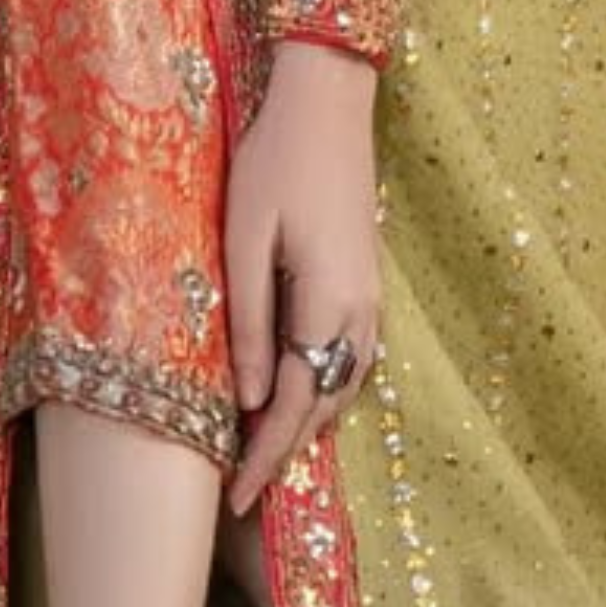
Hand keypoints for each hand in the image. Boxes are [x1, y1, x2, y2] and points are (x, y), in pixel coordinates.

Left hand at [224, 40, 379, 516]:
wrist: (329, 104)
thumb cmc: (274, 163)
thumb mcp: (245, 240)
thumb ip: (248, 323)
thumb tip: (246, 401)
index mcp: (326, 306)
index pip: (292, 406)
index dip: (264, 459)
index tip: (236, 502)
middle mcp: (359, 315)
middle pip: (322, 407)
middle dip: (284, 454)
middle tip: (242, 494)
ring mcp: (370, 300)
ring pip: (339, 388)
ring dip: (304, 425)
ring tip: (261, 457)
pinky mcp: (366, 285)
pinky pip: (347, 361)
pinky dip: (319, 392)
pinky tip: (293, 396)